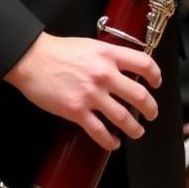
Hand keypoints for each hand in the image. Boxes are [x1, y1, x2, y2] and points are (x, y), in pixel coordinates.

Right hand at [4, 31, 160, 150]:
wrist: (32, 59)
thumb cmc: (59, 51)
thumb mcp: (91, 45)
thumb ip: (109, 56)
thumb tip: (125, 67)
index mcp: (109, 54)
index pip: (144, 63)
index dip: (155, 75)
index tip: (156, 83)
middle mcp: (104, 74)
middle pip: (139, 94)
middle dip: (150, 108)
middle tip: (152, 113)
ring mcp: (91, 94)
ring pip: (123, 117)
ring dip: (134, 128)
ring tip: (137, 131)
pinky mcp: (76, 110)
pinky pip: (99, 131)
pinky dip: (109, 140)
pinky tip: (113, 142)